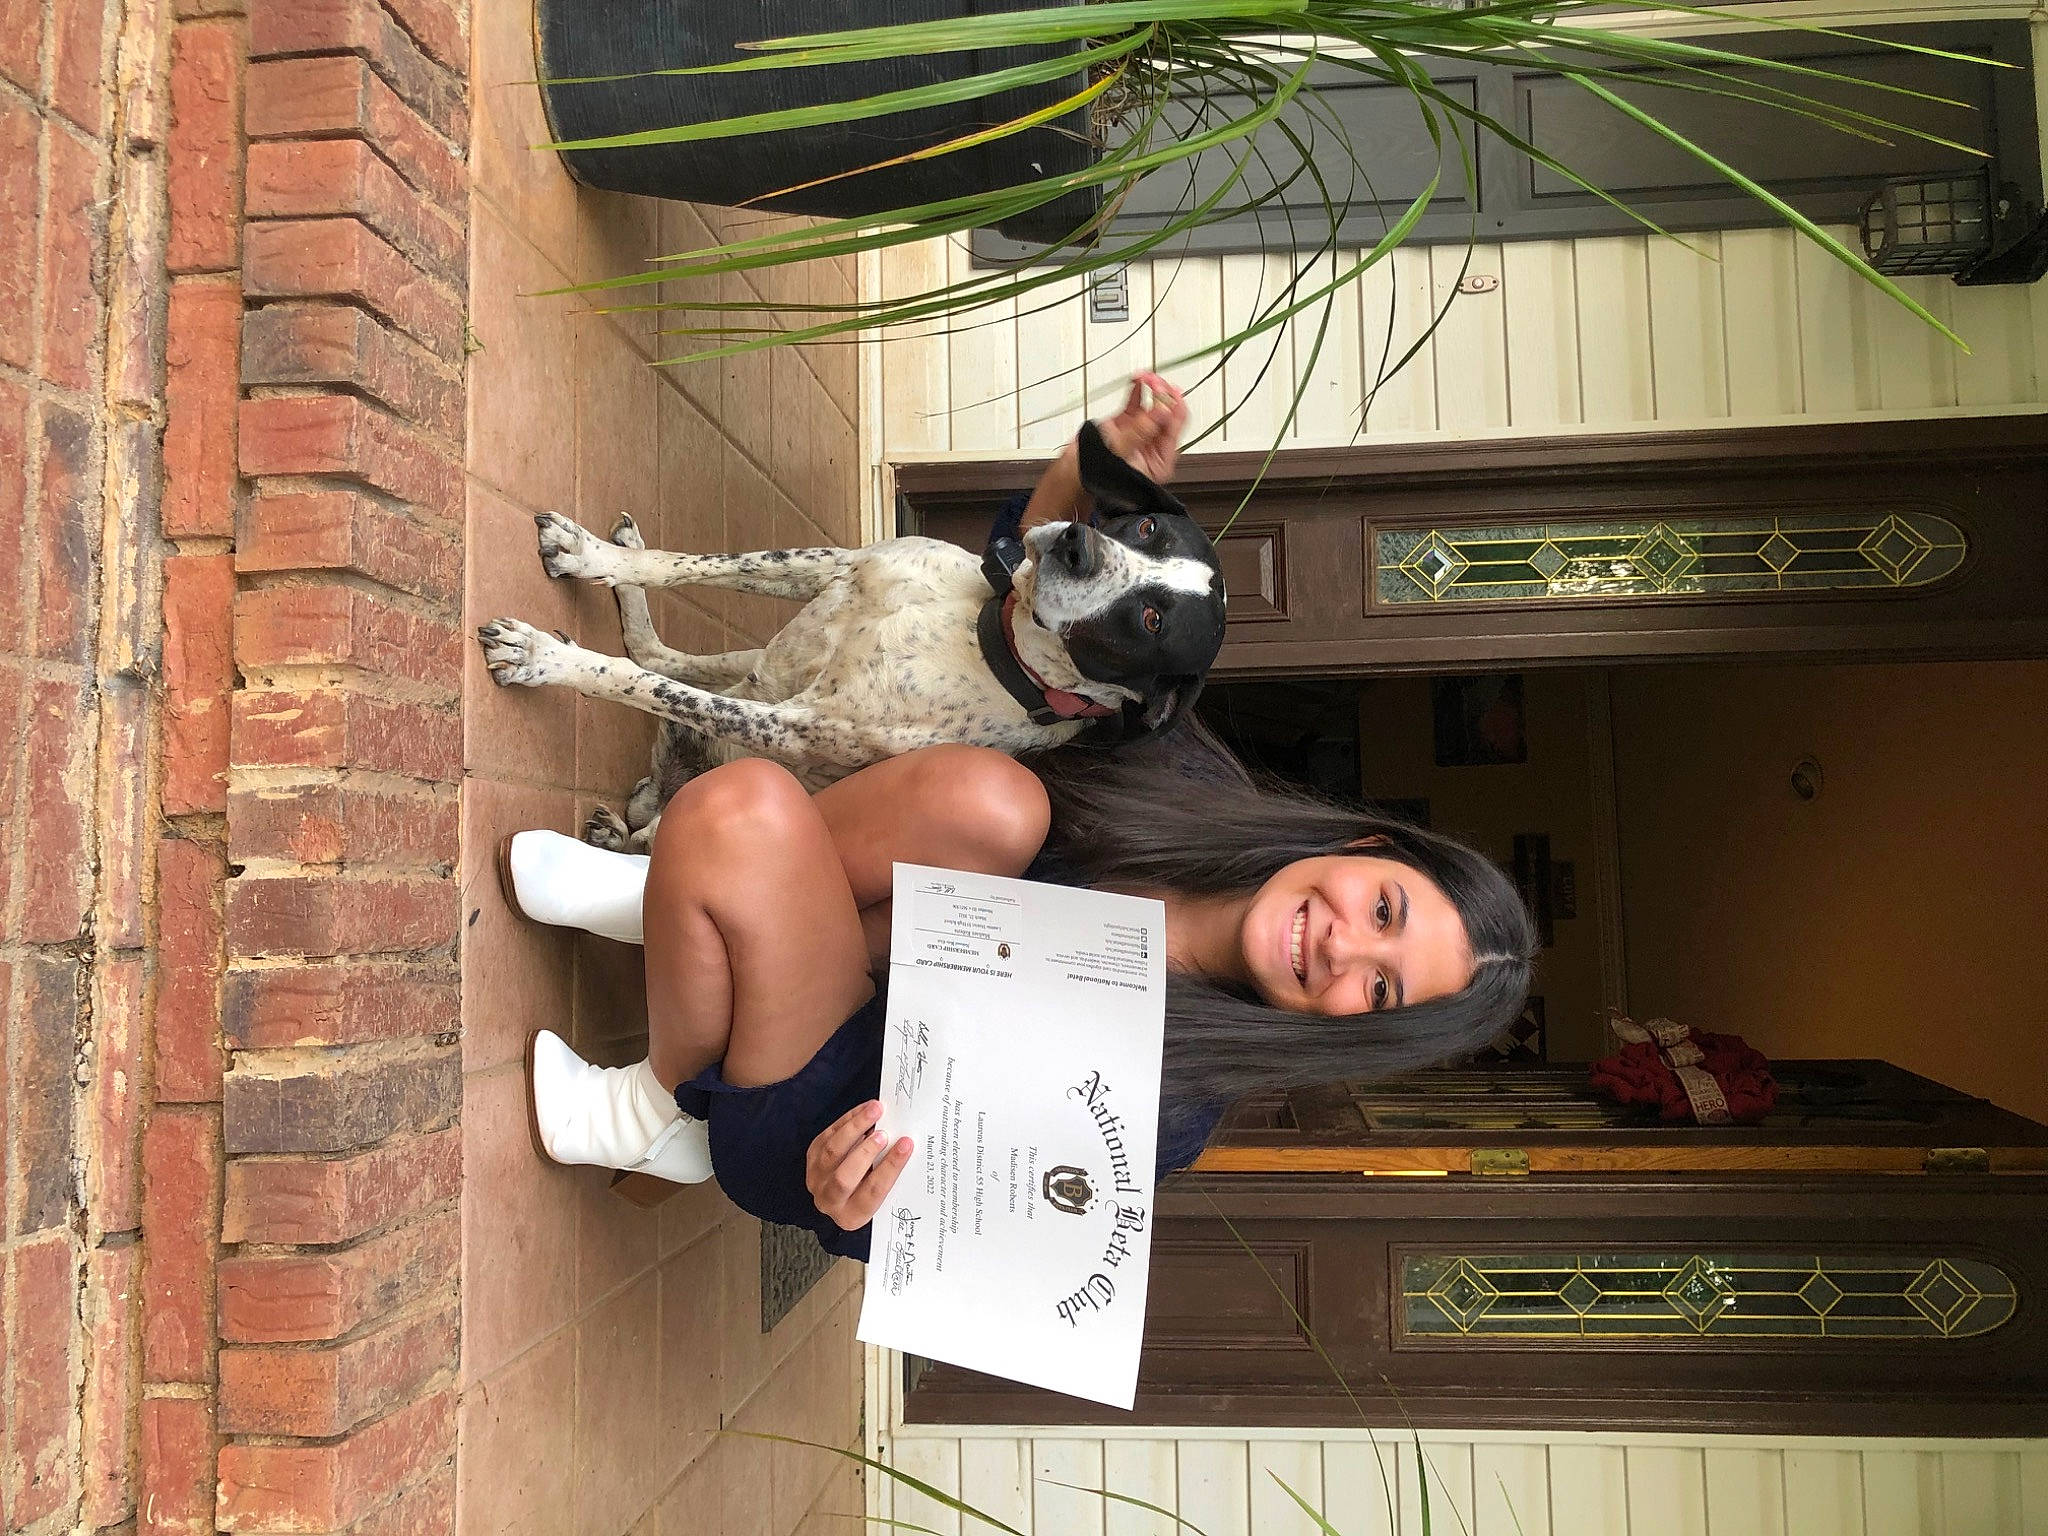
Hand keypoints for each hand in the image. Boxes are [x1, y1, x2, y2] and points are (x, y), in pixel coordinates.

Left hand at [806, 1100, 912, 1231]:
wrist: (836, 1194)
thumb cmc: (866, 1191)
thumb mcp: (878, 1192)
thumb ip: (886, 1173)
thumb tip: (902, 1142)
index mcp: (853, 1215)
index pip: (873, 1192)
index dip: (890, 1167)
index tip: (905, 1145)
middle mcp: (830, 1200)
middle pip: (845, 1177)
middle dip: (866, 1152)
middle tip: (884, 1133)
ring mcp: (816, 1179)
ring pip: (832, 1152)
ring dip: (855, 1128)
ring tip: (874, 1111)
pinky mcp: (811, 1158)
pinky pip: (827, 1136)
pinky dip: (847, 1120)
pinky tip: (863, 1110)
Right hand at [1094, 372, 1187, 484]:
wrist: (1071, 474)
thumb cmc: (1095, 476)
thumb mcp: (1120, 452)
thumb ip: (1141, 431)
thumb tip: (1163, 411)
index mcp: (1159, 461)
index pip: (1174, 429)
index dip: (1173, 407)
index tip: (1168, 391)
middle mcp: (1152, 446)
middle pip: (1166, 414)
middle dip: (1162, 395)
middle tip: (1155, 382)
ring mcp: (1139, 432)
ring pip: (1152, 405)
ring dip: (1151, 388)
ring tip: (1145, 377)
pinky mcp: (1126, 423)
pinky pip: (1136, 404)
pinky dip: (1137, 391)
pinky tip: (1138, 381)